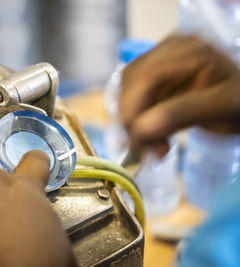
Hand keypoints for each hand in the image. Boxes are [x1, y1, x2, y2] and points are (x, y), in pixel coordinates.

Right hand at [120, 35, 239, 154]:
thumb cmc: (239, 105)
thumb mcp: (220, 108)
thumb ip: (182, 114)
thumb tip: (140, 128)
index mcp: (189, 49)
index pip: (146, 73)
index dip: (132, 105)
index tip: (132, 136)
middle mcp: (168, 51)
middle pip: (131, 82)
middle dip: (133, 117)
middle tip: (145, 148)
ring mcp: (158, 64)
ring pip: (127, 93)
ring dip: (134, 124)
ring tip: (156, 147)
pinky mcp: (153, 80)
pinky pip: (134, 102)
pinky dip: (139, 124)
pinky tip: (156, 139)